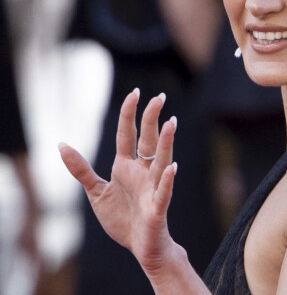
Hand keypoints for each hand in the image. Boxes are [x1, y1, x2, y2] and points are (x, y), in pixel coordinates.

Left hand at [59, 90, 178, 272]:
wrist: (140, 246)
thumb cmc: (122, 217)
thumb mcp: (96, 192)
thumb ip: (81, 169)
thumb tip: (61, 145)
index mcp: (126, 165)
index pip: (128, 134)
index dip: (130, 113)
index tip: (135, 92)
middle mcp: (142, 171)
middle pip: (148, 140)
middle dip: (152, 118)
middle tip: (160, 97)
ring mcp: (151, 187)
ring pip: (161, 160)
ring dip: (167, 143)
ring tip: (171, 123)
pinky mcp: (157, 207)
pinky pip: (163, 192)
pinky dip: (167, 180)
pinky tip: (172, 168)